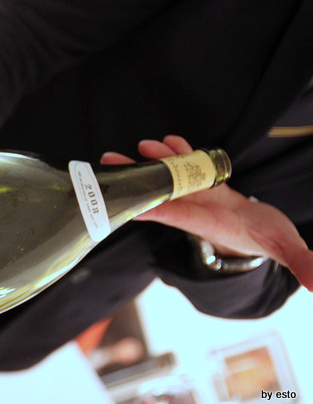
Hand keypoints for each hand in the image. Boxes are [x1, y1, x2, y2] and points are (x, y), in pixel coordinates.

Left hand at [101, 135, 312, 290]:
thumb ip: (301, 262)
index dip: (152, 208)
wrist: (263, 232)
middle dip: (137, 177)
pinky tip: (171, 141)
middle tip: (110, 161)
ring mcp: (199, 193)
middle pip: (161, 191)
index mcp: (208, 223)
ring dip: (157, 159)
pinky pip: (188, 164)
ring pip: (171, 174)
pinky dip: (181, 151)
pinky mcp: (206, 182)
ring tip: (144, 145)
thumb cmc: (269, 240)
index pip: (175, 216)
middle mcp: (197, 207)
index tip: (127, 203)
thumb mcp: (285, 248)